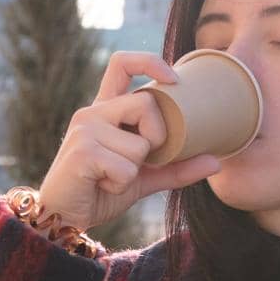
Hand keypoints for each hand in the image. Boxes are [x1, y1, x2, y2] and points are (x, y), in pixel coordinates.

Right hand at [35, 51, 223, 232]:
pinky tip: (101, 186)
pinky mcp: (82, 152)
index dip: (150, 62)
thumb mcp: (142, 177)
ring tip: (110, 179)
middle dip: (156, 138)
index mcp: (106, 110)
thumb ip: (176, 167)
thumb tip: (217, 162)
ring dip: (134, 172)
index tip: (174, 79)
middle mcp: (92, 112)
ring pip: (139, 145)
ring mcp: (84, 130)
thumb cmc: (99, 192)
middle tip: (138, 161)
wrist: (63, 218)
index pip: (123, 64)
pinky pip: (126, 169)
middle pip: (146, 104)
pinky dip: (121, 186)